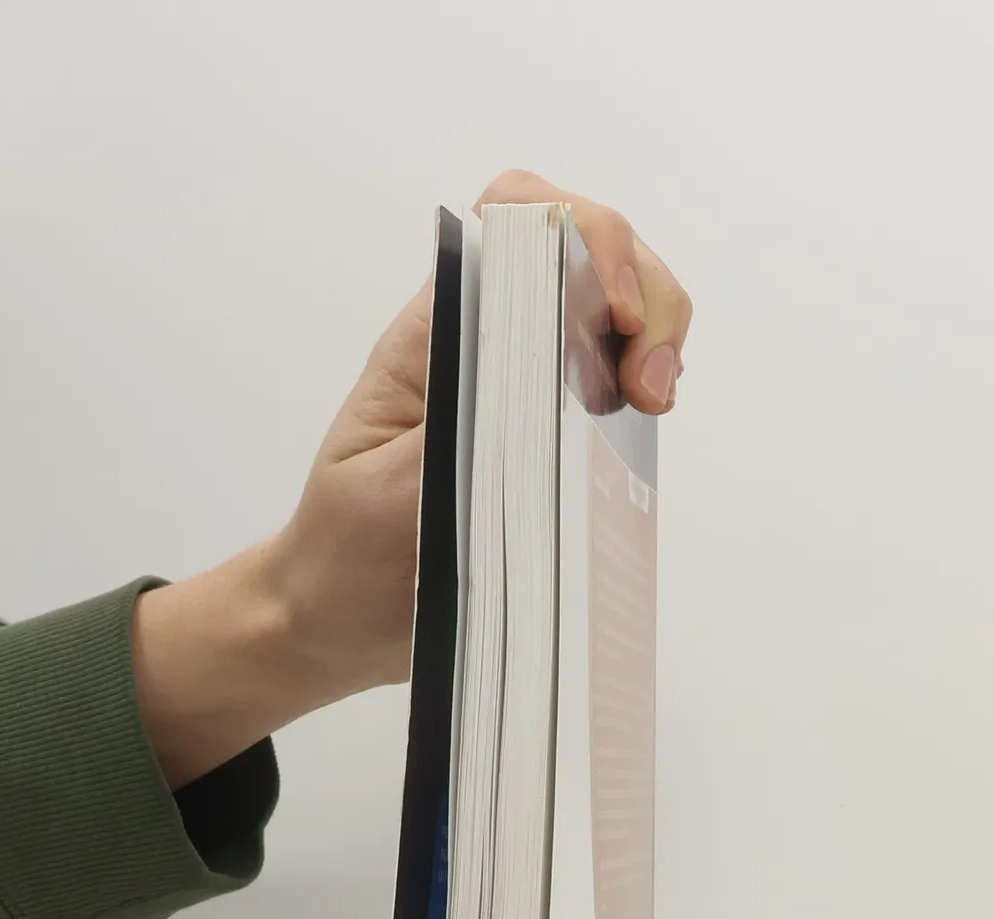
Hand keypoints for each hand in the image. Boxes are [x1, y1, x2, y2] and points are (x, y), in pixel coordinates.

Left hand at [133, 172, 691, 788]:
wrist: (337, 623)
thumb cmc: (348, 557)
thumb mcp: (396, 490)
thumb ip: (469, 425)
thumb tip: (551, 370)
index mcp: (438, 334)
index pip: (521, 220)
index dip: (590, 242)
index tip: (616, 320)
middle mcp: (489, 344)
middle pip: (595, 256)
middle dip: (647, 301)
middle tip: (649, 393)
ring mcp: (529, 387)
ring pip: (620, 318)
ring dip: (657, 346)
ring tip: (650, 408)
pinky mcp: (555, 439)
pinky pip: (616, 389)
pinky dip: (646, 394)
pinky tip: (641, 432)